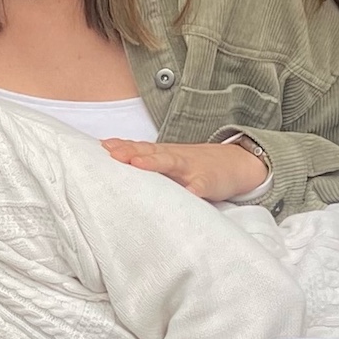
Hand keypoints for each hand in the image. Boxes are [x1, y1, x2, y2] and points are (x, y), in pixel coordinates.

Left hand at [103, 135, 267, 204]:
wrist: (236, 163)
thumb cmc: (194, 166)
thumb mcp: (171, 161)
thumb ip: (147, 161)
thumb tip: (114, 166)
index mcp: (164, 154)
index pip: (141, 148)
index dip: (122, 146)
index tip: (102, 146)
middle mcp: (175, 158)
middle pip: (151, 152)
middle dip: (131, 153)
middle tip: (112, 155)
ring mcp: (192, 170)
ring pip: (172, 164)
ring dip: (155, 163)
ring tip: (138, 165)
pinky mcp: (208, 183)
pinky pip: (201, 186)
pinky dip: (193, 189)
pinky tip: (185, 192)